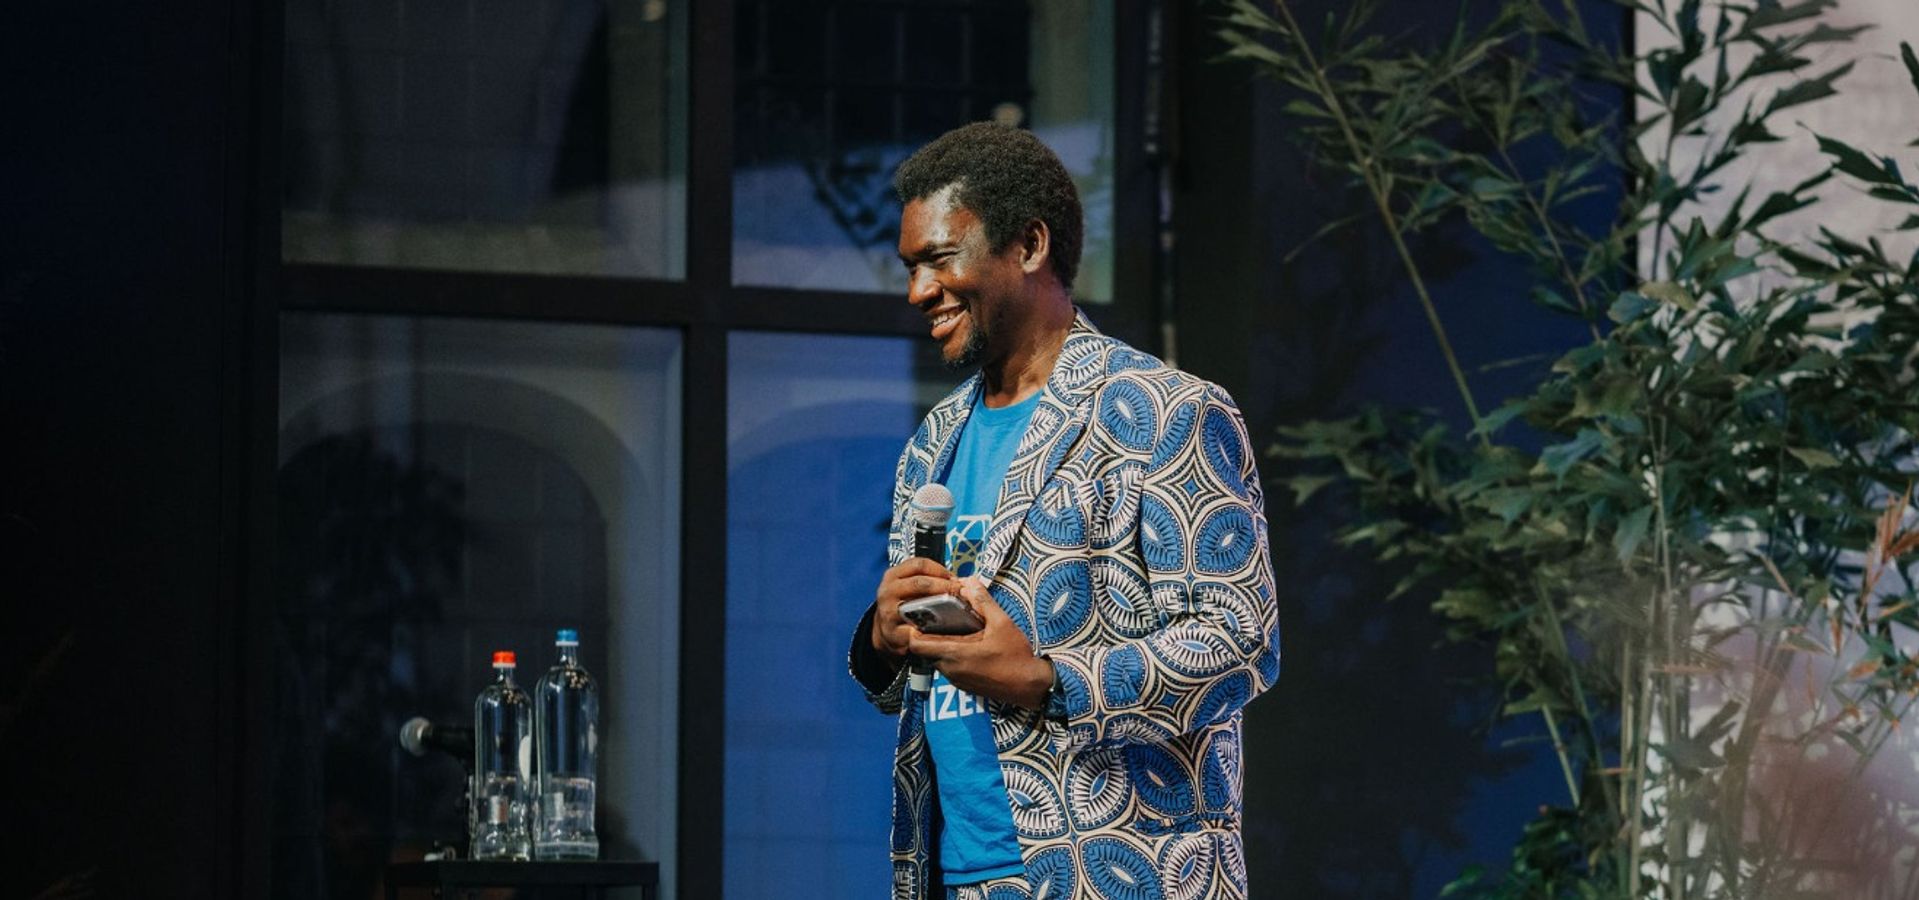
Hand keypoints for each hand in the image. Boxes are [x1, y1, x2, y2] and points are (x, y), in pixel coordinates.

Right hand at [871, 558, 962, 666]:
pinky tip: (945, 627)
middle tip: (960, 592)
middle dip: (944, 586)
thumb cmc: (905, 605)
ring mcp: (888, 612)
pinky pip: (917, 629)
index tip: (954, 578)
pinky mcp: (893, 633)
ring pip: (918, 605)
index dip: (940, 570)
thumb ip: (928, 581)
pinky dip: (933, 628)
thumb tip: (959, 582)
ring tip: (957, 608)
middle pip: (920, 583)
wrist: (886, 632)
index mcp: (893, 576)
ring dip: (941, 606)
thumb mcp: (908, 587)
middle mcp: (888, 591)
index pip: (919, 564)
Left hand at [909, 577, 1054, 709]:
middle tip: (938, 616)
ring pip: (936, 659)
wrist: (1030, 687)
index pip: (917, 645)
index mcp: (955, 653)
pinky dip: (950, 655)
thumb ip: (983, 602)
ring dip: (940, 645)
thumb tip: (968, 582)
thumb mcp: (1003, 624)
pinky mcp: (963, 685)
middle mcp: (950, 669)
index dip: (914, 629)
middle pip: (925, 651)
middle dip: (928, 634)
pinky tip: (966, 644)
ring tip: (953, 628)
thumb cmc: (1016, 655)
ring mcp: (956, 680)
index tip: (922, 615)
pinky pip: (948, 667)